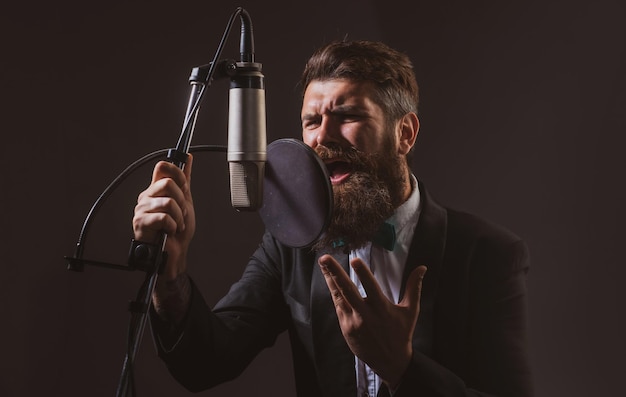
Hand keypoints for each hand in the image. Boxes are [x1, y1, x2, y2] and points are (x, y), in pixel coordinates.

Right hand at [133, 155, 195, 280]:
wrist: (176, 252)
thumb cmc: (178, 230)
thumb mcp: (185, 200)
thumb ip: (184, 179)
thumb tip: (187, 158)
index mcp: (155, 189)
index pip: (163, 167)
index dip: (178, 174)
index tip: (185, 186)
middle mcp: (147, 197)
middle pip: (168, 183)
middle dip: (182, 201)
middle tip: (181, 213)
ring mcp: (142, 209)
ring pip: (169, 202)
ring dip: (179, 217)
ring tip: (176, 224)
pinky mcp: (141, 223)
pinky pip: (164, 217)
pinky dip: (172, 226)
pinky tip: (169, 231)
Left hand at [318, 254, 426, 388]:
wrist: (390, 361)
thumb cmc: (401, 333)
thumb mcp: (411, 310)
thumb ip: (414, 287)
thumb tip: (422, 267)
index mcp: (382, 308)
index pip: (371, 287)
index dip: (363, 273)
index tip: (354, 260)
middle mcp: (365, 314)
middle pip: (347, 290)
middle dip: (335, 272)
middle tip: (325, 258)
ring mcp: (353, 321)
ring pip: (338, 296)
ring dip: (329, 278)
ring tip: (322, 262)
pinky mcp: (346, 327)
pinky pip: (338, 306)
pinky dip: (333, 291)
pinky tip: (329, 279)